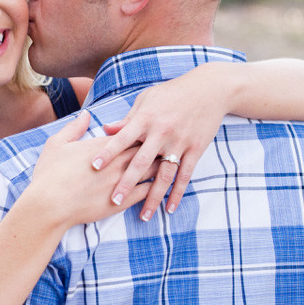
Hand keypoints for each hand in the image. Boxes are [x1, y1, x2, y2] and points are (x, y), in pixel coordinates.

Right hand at [27, 112, 156, 227]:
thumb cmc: (50, 174)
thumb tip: (85, 114)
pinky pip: (147, 192)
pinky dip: (156, 189)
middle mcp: (117, 161)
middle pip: (146, 148)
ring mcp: (122, 181)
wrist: (50, 205)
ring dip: (161, 165)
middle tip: (167, 140)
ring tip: (171, 161)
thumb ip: (74, 127)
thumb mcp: (57, 144)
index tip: (149, 127)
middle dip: (157, 144)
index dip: (141, 130)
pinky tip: (160, 187)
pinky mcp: (123, 201)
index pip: (131, 133)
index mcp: (104, 146)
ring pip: (151, 170)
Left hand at [88, 71, 228, 220]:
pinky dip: (178, 193)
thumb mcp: (146, 100)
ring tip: (145, 216)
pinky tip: (170, 208)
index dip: (108, 152)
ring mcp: (180, 142)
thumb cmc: (171, 93)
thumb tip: (106, 130)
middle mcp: (162, 132)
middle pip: (141, 162)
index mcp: (146, 118)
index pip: (122, 138)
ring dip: (154, 196)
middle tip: (113, 200)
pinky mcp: (196, 149)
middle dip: (126, 182)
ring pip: (164, 175)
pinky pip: (185, 175)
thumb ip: (128, 119)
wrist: (210, 88)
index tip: (94, 166)